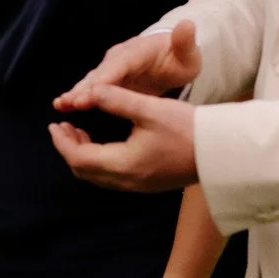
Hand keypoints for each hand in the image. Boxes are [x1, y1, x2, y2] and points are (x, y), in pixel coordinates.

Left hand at [48, 83, 199, 192]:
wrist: (223, 152)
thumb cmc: (190, 128)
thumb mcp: (150, 108)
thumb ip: (116, 100)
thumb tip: (89, 91)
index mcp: (125, 164)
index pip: (79, 158)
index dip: (62, 142)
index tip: (55, 124)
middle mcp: (128, 181)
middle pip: (85, 171)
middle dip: (69, 149)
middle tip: (64, 126)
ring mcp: (139, 186)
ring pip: (98, 176)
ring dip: (84, 155)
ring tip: (80, 131)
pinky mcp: (149, 184)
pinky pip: (113, 177)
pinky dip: (100, 161)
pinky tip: (104, 143)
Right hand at [57, 20, 199, 113]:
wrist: (172, 57)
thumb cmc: (180, 58)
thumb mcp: (188, 53)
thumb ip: (185, 42)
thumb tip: (187, 24)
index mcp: (137, 52)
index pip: (118, 66)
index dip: (104, 79)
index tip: (90, 91)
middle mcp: (119, 58)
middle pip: (99, 74)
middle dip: (83, 88)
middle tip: (67, 102)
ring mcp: (112, 68)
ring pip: (92, 81)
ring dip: (76, 92)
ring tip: (60, 104)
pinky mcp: (109, 79)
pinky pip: (92, 88)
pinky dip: (78, 96)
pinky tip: (64, 106)